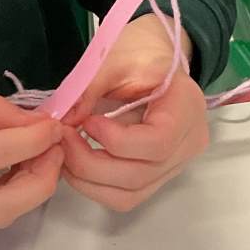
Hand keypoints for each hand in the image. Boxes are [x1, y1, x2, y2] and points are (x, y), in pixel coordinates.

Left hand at [59, 14, 208, 211]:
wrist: (156, 57)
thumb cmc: (140, 53)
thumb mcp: (115, 59)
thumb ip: (89, 88)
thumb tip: (63, 119)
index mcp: (186, 108)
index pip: (157, 143)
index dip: (116, 140)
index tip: (86, 121)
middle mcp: (187, 144)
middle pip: (139, 174)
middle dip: (90, 163)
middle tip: (61, 138)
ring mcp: (174, 165)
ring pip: (130, 194)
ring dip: (88, 180)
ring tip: (65, 151)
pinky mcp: (155, 176)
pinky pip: (126, 196)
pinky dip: (95, 186)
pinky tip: (77, 163)